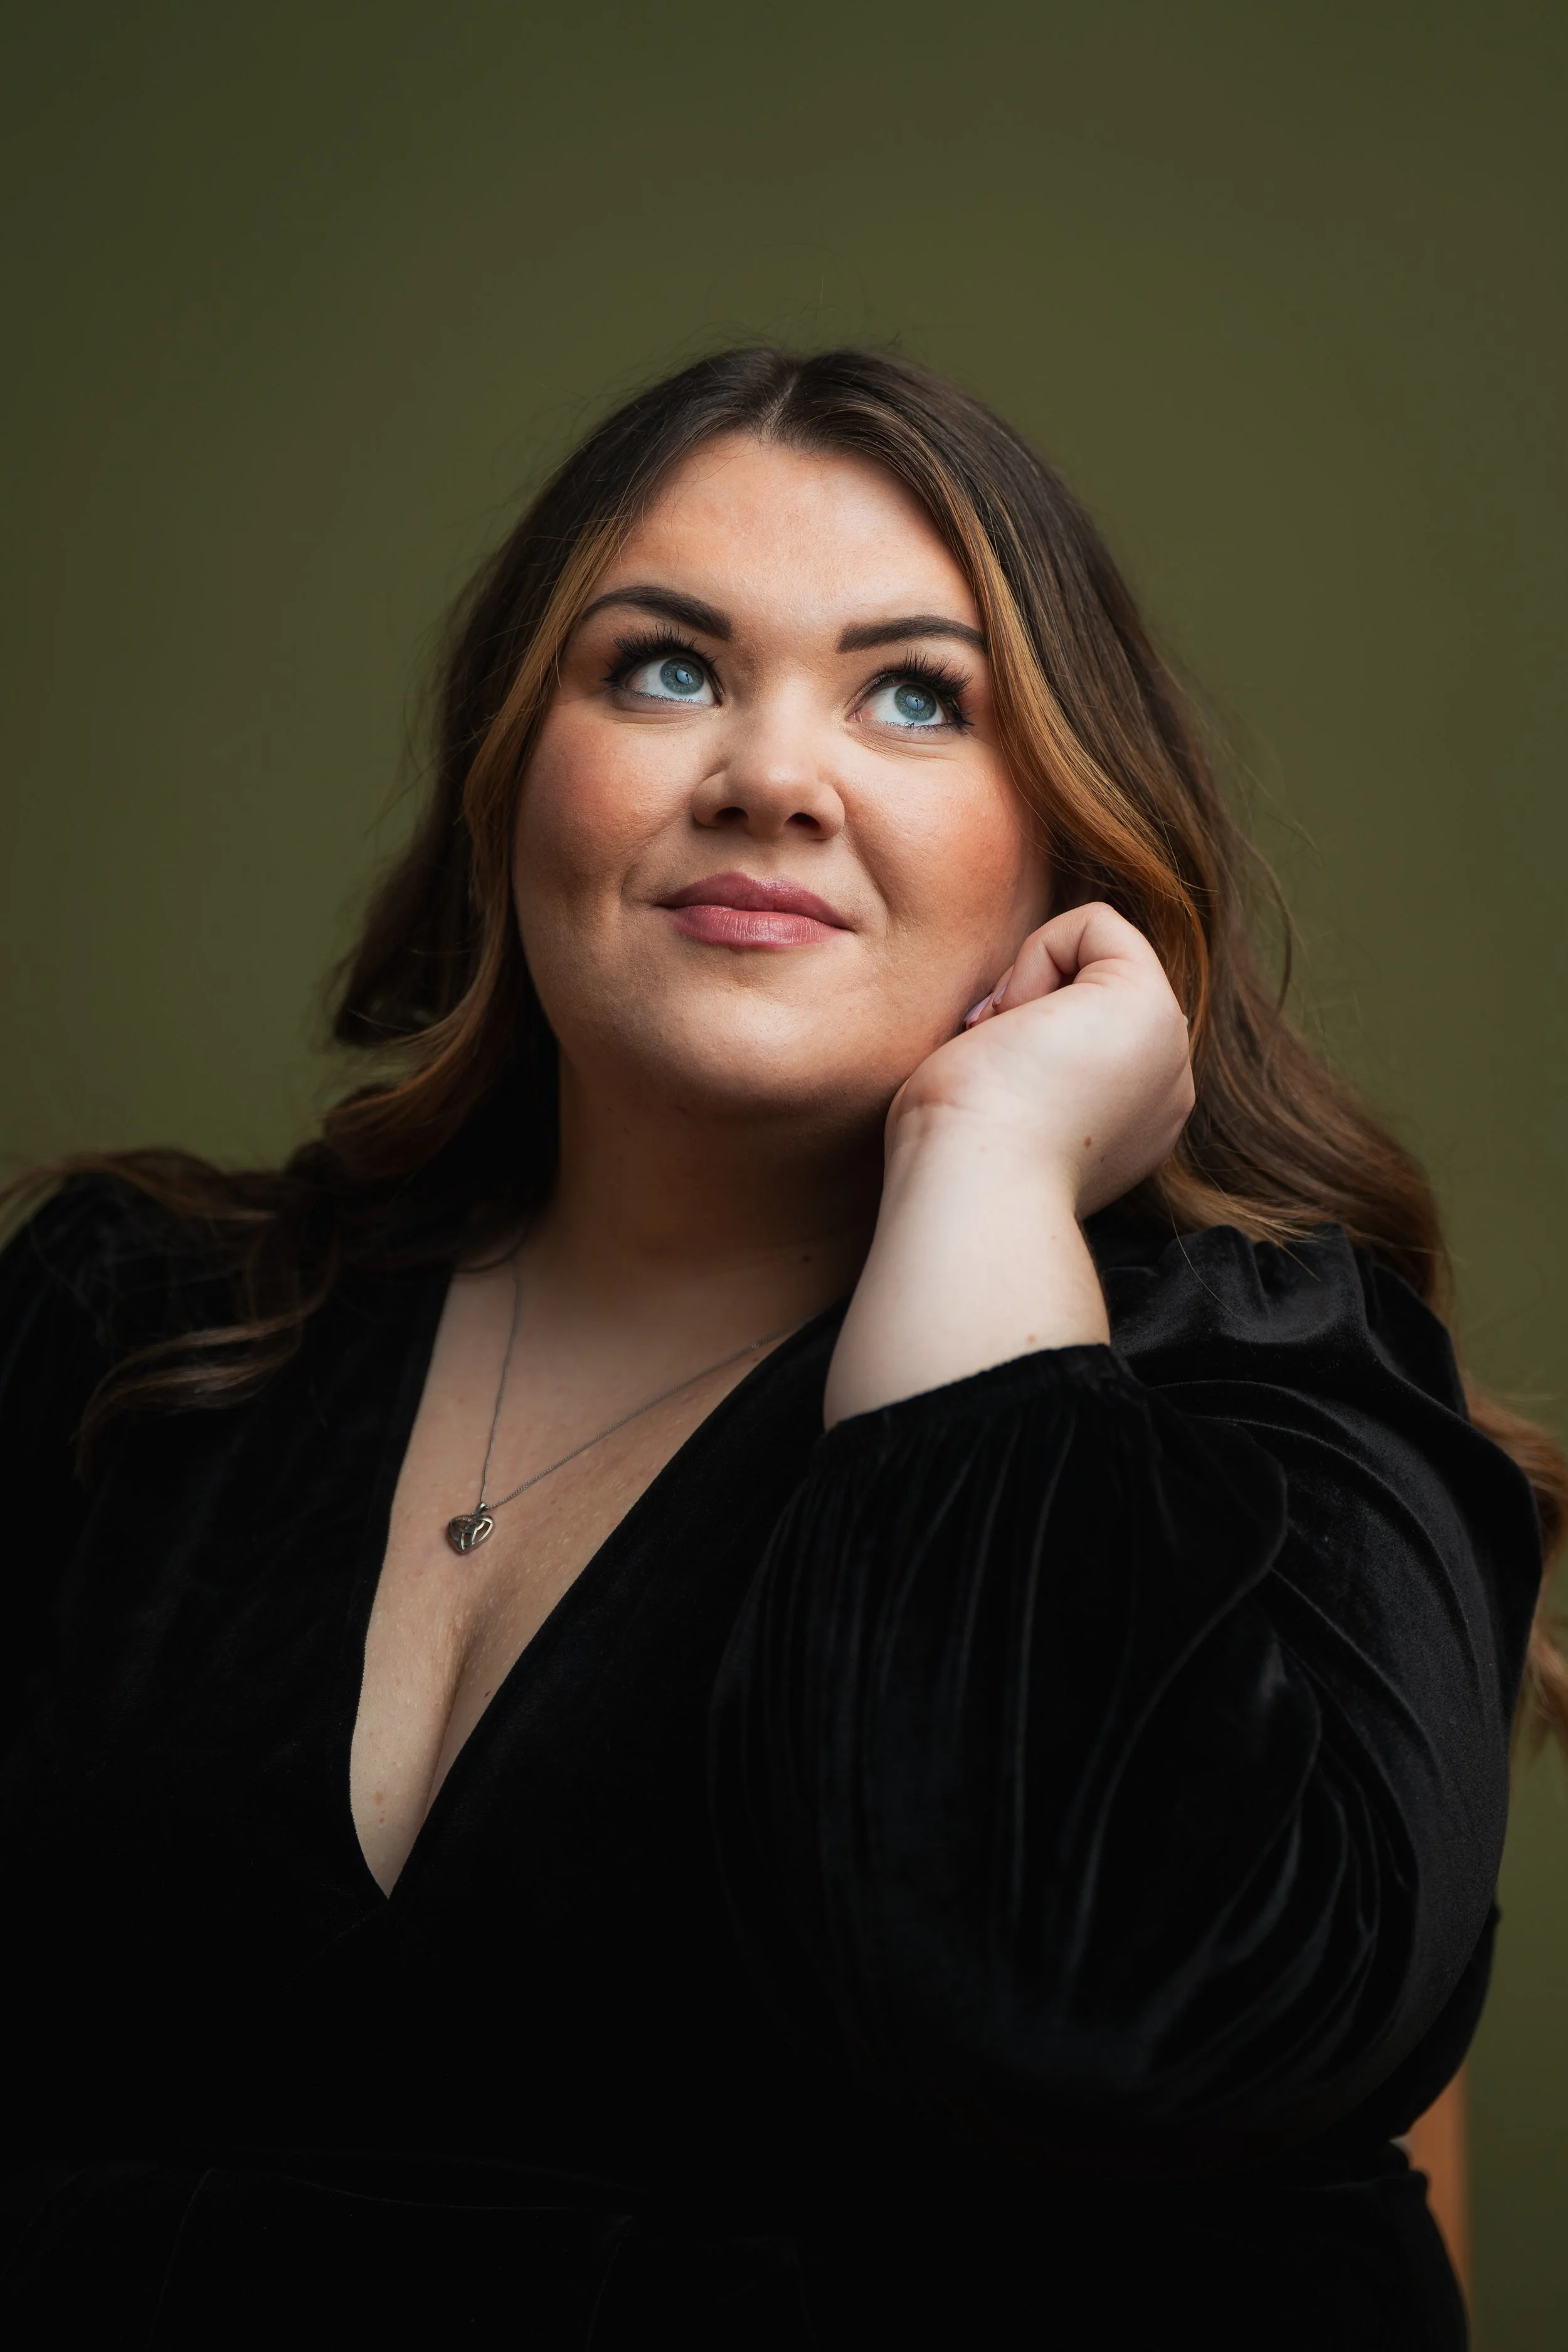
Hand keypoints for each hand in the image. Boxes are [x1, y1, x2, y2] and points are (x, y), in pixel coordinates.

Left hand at [889, 902, 1194, 1217]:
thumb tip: (1004, 1021)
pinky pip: (1097, 923)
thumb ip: (1025, 1067)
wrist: (969, 1188)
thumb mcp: (993, 1102)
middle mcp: (1160, 1090)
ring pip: (1092, 958)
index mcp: (1125, 1122)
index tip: (989, 1078)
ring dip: (1030, 988)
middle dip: (1027, 1004)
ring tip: (1006, 1053)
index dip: (1017, 1027)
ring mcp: (1166, 1051)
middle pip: (1088, 989)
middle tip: (994, 1066)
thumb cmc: (953, 1158)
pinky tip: (1018, 1019)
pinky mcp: (1151, 1006)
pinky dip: (1041, 949)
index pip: (1077, 1030)